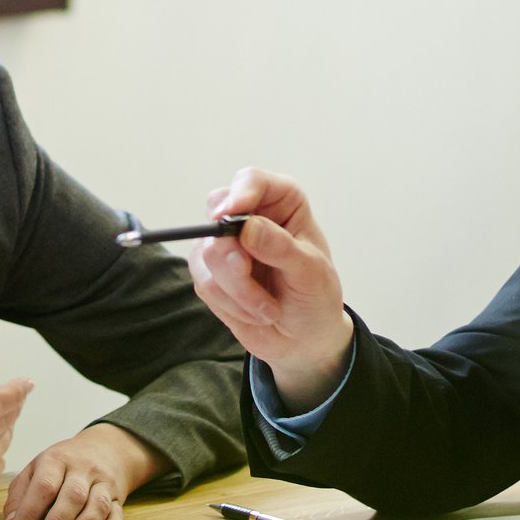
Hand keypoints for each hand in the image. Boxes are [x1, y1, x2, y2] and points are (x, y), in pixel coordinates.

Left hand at [0, 422, 168, 519]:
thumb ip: (21, 493)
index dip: (31, 509)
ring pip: (97, 505)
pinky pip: (117, 514)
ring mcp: (102, 483)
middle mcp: (82, 470)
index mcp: (56, 460)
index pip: (44, 485)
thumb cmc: (64, 463)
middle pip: (73, 495)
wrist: (105, 448)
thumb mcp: (37, 468)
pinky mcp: (117, 497)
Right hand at [186, 168, 353, 411]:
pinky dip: (231, 304)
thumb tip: (247, 228)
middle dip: (231, 251)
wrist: (304, 339)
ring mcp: (225, 245)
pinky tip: (255, 312)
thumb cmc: (315, 297)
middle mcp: (249, 217)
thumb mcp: (310, 272)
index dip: (239, 194)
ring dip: (239, 290)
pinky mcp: (210, 273)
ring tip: (269, 308)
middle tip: (248, 272)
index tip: (231, 214)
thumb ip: (281, 248)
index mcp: (280, 202)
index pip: (251, 181)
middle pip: (217, 212)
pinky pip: (205, 282)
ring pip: (208, 254)